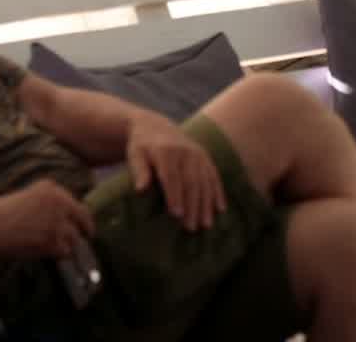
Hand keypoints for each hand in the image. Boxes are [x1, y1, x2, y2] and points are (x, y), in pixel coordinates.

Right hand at [0, 179, 94, 258]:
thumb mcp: (27, 199)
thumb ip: (48, 204)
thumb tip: (65, 221)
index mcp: (51, 188)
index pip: (76, 203)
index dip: (82, 216)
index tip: (85, 224)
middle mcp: (59, 202)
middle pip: (83, 218)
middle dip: (87, 230)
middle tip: (88, 238)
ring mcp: (57, 222)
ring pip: (74, 238)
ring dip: (69, 245)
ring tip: (58, 250)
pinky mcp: (52, 241)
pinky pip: (64, 251)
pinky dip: (59, 255)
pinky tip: (47, 254)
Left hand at [126, 115, 225, 230]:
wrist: (156, 127)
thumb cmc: (142, 147)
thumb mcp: (135, 155)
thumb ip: (139, 170)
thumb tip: (141, 189)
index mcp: (166, 151)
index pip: (171, 176)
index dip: (174, 196)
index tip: (176, 215)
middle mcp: (186, 151)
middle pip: (191, 182)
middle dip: (192, 206)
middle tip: (191, 228)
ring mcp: (198, 154)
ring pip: (204, 182)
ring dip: (206, 204)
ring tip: (205, 225)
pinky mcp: (205, 157)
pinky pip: (214, 176)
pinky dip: (218, 193)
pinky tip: (220, 209)